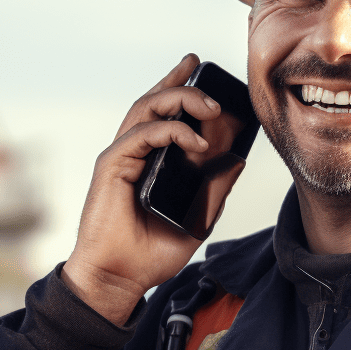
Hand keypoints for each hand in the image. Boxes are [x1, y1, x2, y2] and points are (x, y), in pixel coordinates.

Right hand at [62, 54, 224, 324]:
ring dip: (180, 99)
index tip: (203, 70)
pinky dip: (171, 132)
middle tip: (213, 91)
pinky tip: (196, 141)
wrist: (120, 279)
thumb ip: (214, 189)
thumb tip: (238, 159)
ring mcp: (122, 156)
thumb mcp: (198, 218)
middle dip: (184, 85)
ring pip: (146, 108)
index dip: (181, 86)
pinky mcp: (111, 166)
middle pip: (155, 101)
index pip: (165, 113)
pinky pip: (141, 135)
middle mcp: (134, 152)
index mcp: (151, 159)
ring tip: (211, 107)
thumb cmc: (150, 253)